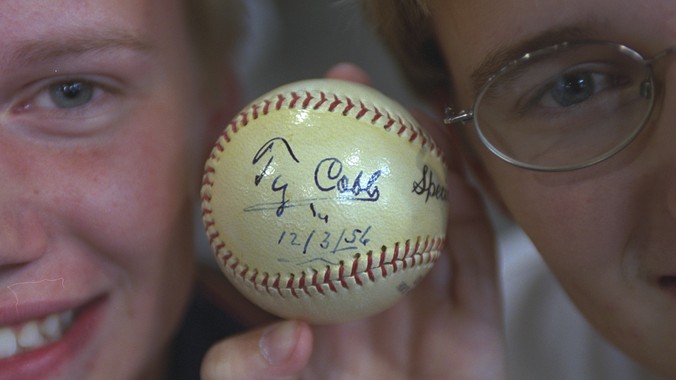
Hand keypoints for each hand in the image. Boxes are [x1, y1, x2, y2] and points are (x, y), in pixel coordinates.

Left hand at [201, 64, 504, 379]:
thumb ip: (245, 367)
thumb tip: (293, 332)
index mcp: (321, 293)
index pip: (307, 216)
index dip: (298, 165)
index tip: (287, 117)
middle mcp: (373, 284)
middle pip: (370, 198)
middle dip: (365, 138)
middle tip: (351, 87)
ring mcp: (427, 298)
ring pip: (428, 213)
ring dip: (424, 159)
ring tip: (411, 111)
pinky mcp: (476, 316)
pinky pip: (476, 253)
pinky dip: (468, 207)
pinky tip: (454, 166)